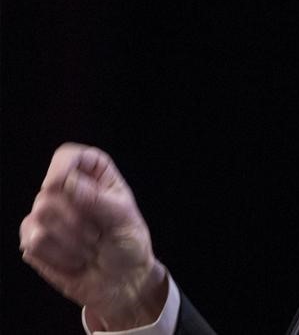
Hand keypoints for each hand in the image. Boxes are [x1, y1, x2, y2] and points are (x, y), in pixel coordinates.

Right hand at [20, 143, 167, 330]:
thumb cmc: (128, 244)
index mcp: (94, 174)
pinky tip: (75, 259)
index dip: (62, 167)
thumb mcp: (125, 219)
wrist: (121, 281)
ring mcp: (45, 214)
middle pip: (50, 190)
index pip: (69, 156)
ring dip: (72, 240)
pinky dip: (60, 256)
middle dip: (78, 219)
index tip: (62, 183)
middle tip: (99, 234)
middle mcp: (67, 189)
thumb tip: (68, 183)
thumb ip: (99, 200)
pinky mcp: (33, 238)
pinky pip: (34, 242)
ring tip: (91, 247)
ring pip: (40, 216)